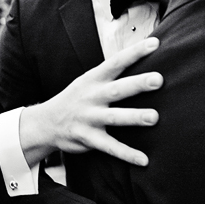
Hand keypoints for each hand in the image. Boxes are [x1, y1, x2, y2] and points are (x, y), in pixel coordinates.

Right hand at [19, 38, 162, 166]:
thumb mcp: (89, 82)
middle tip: (158, 79)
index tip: (155, 43)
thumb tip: (141, 60)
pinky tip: (144, 160)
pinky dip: (126, 154)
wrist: (46, 122)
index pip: (116, 62)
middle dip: (137, 84)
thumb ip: (112, 74)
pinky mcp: (88, 138)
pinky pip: (110, 147)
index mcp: (94, 79)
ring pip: (114, 117)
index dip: (135, 52)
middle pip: (117, 89)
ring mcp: (89, 118)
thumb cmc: (77, 99)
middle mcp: (92, 96)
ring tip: (154, 117)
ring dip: (134, 117)